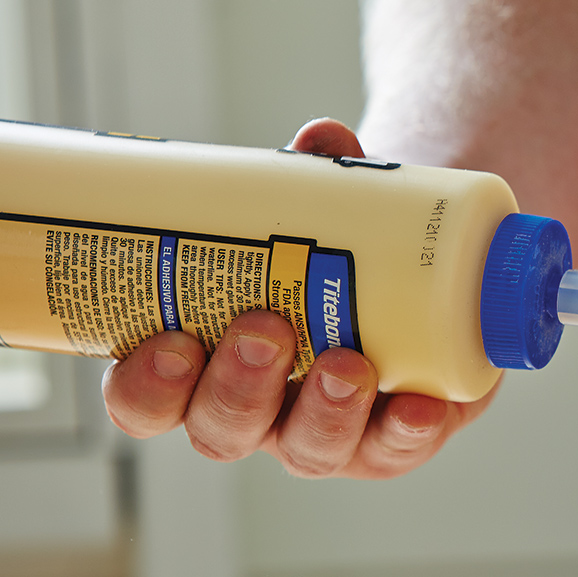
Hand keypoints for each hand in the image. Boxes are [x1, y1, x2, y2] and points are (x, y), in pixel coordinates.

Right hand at [101, 118, 498, 478]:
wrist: (419, 280)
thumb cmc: (339, 253)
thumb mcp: (319, 213)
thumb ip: (316, 176)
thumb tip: (320, 138)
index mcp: (209, 366)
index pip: (149, 399)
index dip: (145, 387)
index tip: (172, 341)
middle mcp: (261, 409)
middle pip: (223, 431)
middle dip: (239, 388)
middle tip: (265, 328)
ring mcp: (326, 431)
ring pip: (307, 450)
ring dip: (323, 412)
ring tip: (347, 363)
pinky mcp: (393, 438)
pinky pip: (396, 450)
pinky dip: (407, 431)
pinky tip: (422, 408)